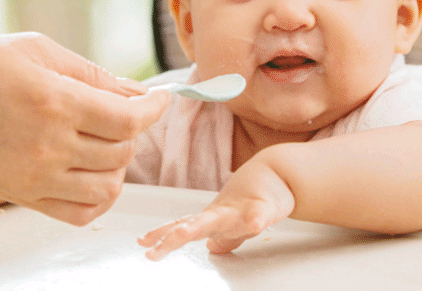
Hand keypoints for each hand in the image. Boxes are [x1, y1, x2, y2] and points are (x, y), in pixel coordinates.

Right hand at [0, 32, 170, 226]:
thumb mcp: (36, 49)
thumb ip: (91, 73)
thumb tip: (135, 92)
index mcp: (55, 102)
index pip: (129, 119)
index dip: (155, 109)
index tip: (161, 98)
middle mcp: (48, 145)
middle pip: (121, 152)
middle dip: (133, 129)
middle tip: (123, 110)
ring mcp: (34, 176)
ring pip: (107, 187)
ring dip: (119, 165)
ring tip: (107, 141)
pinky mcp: (21, 196)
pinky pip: (79, 213)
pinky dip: (99, 198)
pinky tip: (95, 174)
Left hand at [138, 158, 294, 260]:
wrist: (278, 173)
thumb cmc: (255, 198)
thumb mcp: (234, 222)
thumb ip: (223, 238)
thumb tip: (212, 248)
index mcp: (214, 219)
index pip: (182, 226)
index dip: (162, 235)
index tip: (142, 243)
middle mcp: (223, 214)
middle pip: (194, 225)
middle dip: (174, 237)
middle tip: (154, 249)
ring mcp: (243, 209)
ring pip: (222, 219)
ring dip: (203, 226)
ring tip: (186, 235)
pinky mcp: (266, 207)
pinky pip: (262, 215)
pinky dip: (257, 218)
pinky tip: (254, 223)